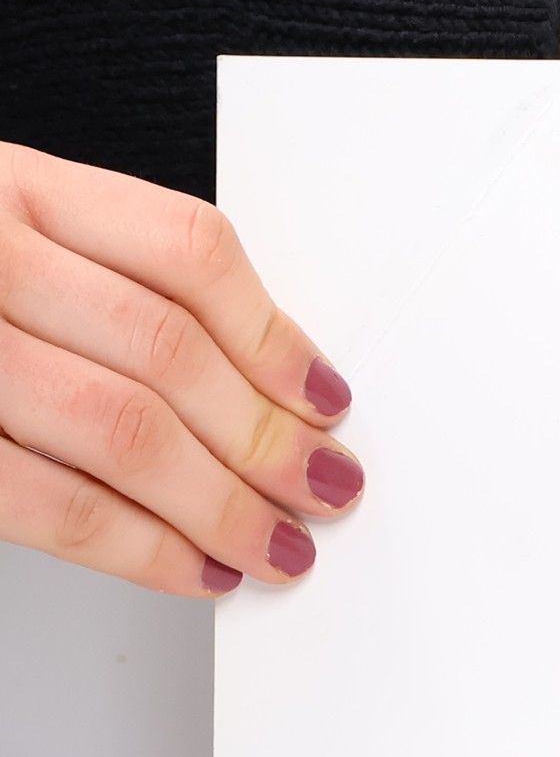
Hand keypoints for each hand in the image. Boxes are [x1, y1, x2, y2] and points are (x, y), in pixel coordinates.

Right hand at [0, 144, 360, 594]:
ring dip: (220, 504)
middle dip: (265, 439)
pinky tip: (194, 568)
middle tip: (324, 489)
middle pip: (166, 351)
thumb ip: (110, 285)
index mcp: (12, 187)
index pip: (187, 251)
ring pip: (119, 428)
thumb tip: (270, 390)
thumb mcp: (9, 236)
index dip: (277, 338)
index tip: (329, 400)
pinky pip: (50, 502)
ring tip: (276, 544)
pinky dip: (139, 548)